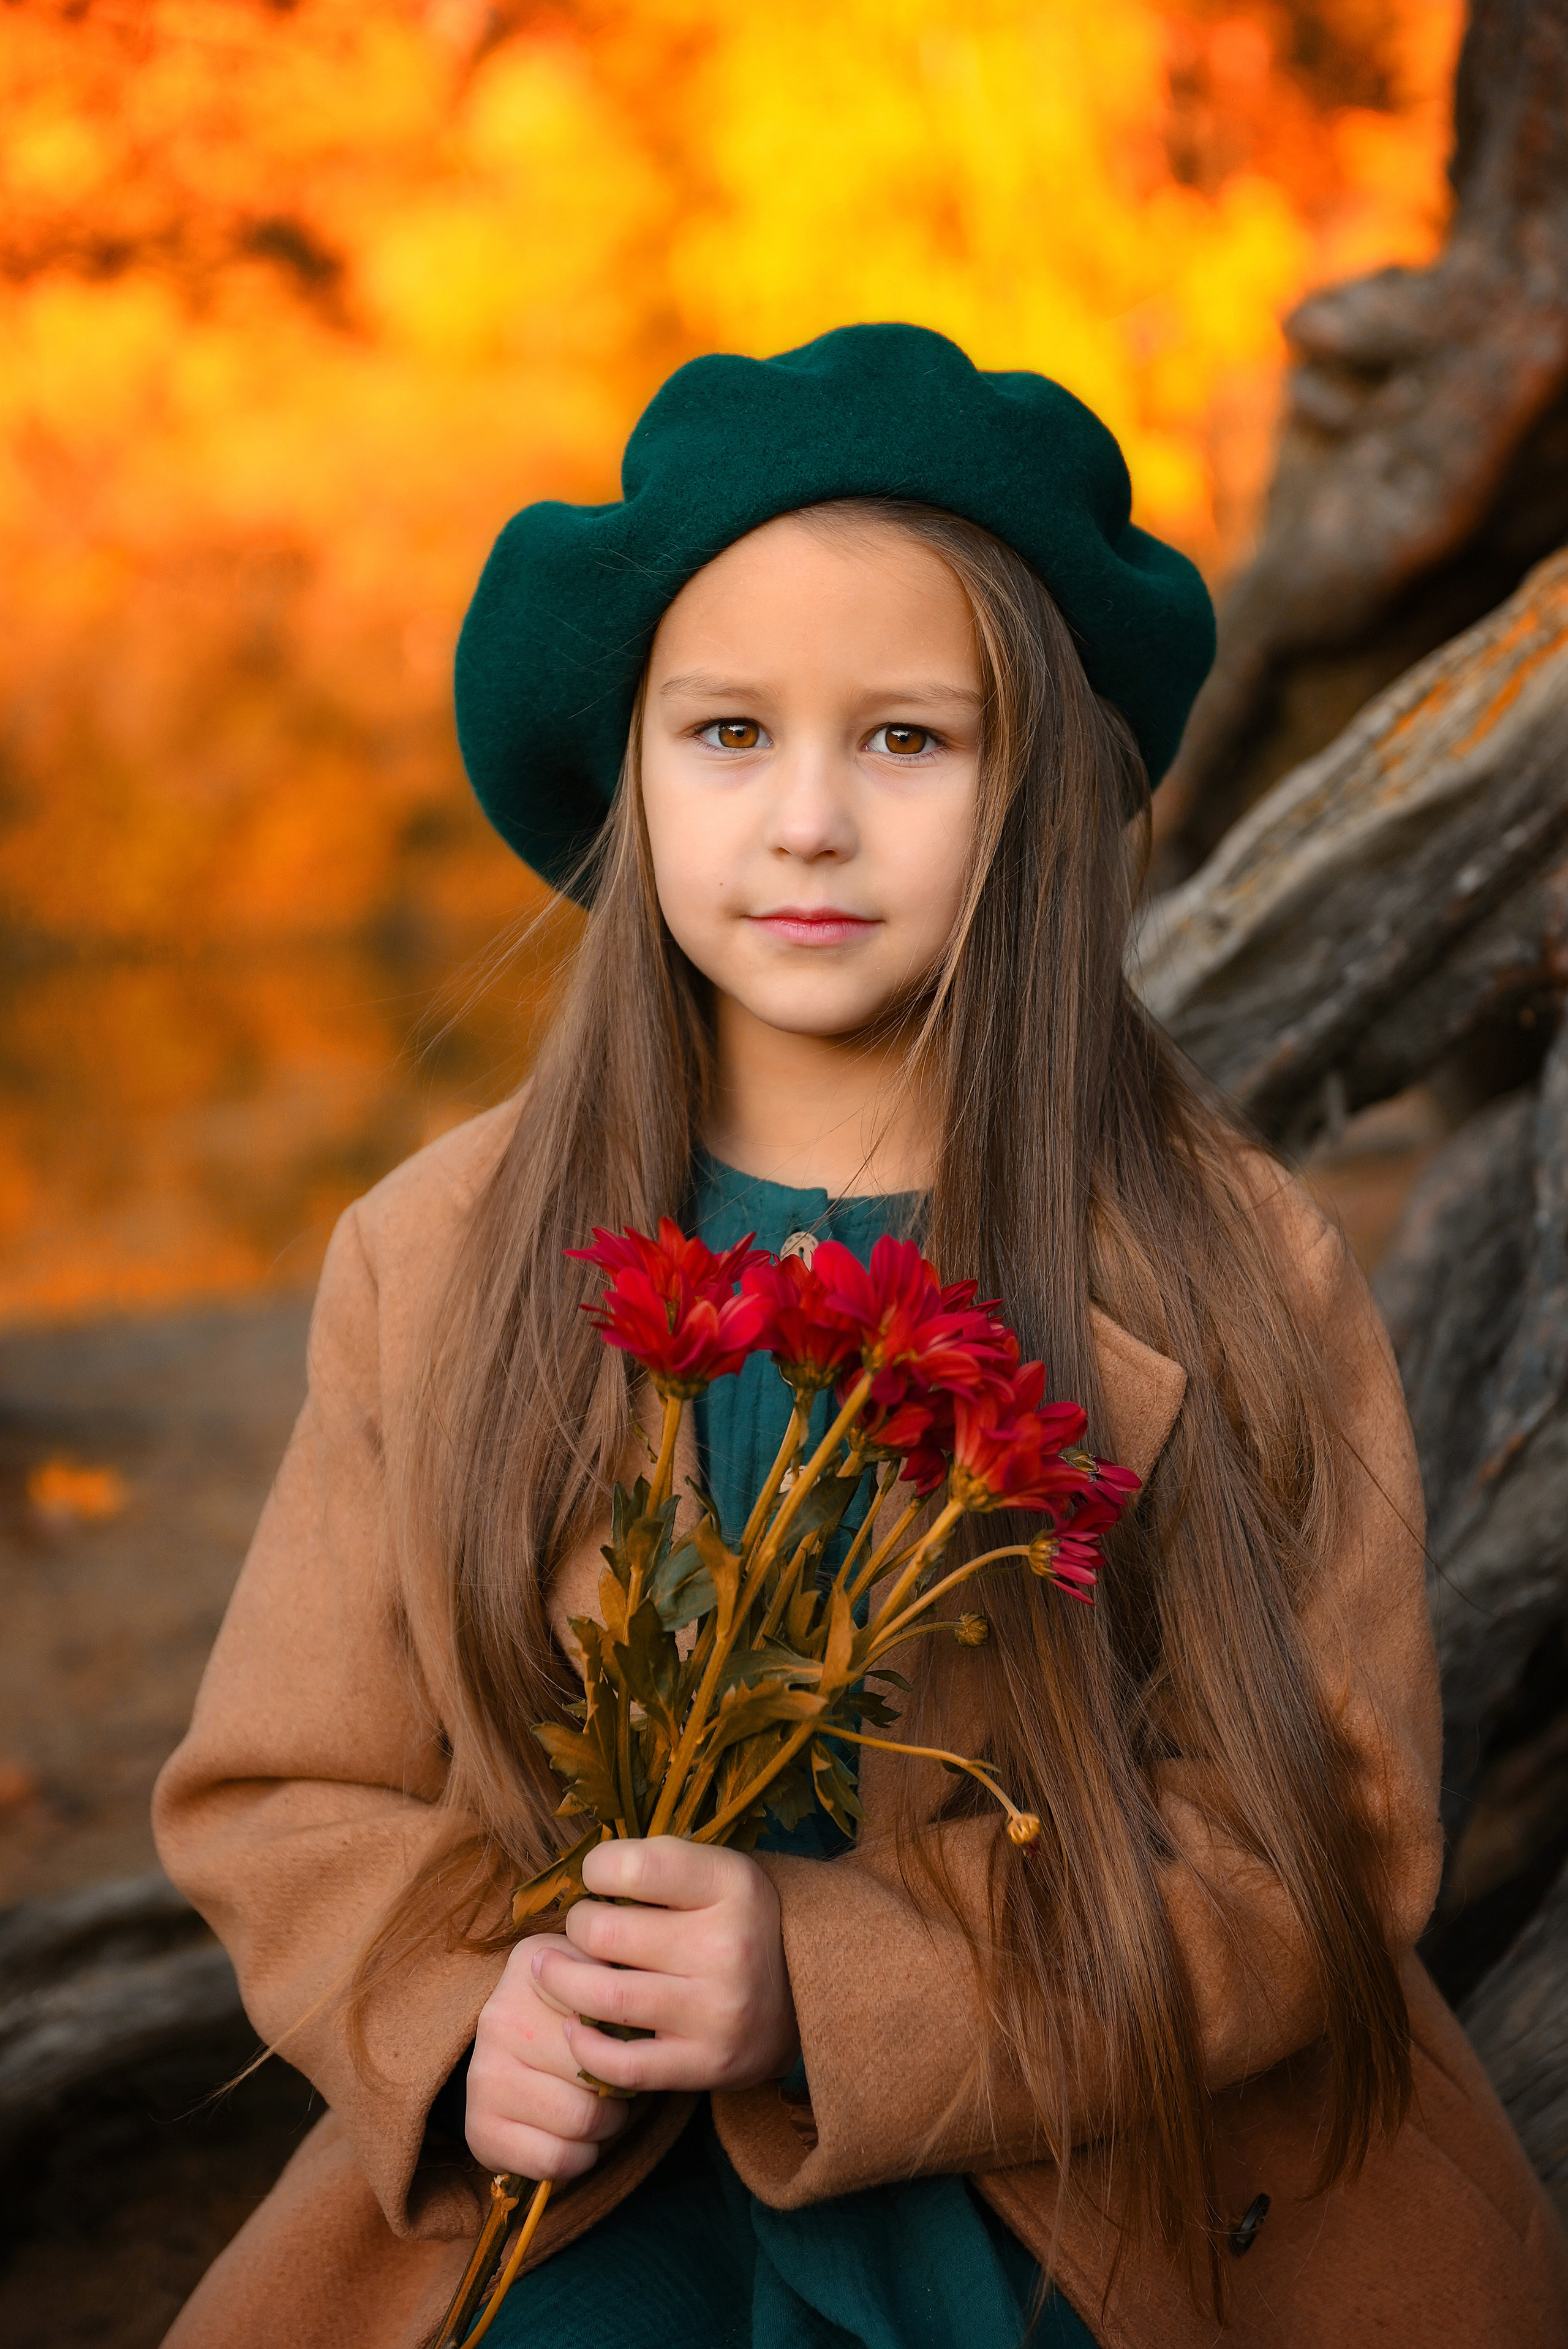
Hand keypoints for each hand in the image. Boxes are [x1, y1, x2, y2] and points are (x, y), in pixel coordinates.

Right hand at [465, 1931, 632, 2181]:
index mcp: (533, 1965)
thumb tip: (650, 1992)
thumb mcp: (597, 1971)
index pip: (607, 2006)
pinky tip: (577, 2138)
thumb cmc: (571, 2010)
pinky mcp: (479, 2128)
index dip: (631, 2032)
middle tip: (618, 2084)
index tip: (625, 2036)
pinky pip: (554, 2159)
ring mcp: (483, 2074)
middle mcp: (499, 2016)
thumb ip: (623, 1971)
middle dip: (621, 2086)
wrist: (513, 2051)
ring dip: (605, 2124)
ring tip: (601, 2109)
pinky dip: (579, 2157)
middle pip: (596, 2069)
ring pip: (580, 2119)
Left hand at [532, 1837, 799, 2096]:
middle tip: (580, 1927)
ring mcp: (716, 2011)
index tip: (595, 1877)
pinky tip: (575, 2026)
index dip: (597, 1868)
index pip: (635, 1867)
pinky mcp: (706, 2063)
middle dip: (576, 1925)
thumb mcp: (715, 1871)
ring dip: (560, 1981)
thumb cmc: (735, 1921)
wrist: (805, 1992)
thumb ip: (655, 1865)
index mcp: (731, 1884)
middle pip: (606, 1933)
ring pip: (603, 1998)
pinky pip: (622, 2064)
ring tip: (550, 1969)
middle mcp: (728, 1946)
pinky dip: (584, 2046)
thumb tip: (578, 1874)